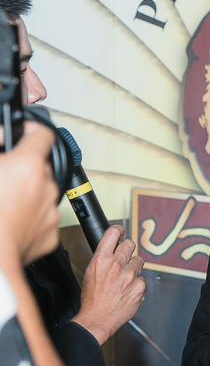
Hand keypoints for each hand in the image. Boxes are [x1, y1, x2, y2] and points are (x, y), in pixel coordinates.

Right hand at [0, 122, 59, 264]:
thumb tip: (3, 135)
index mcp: (28, 166)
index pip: (42, 135)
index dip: (31, 130)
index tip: (23, 131)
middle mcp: (46, 187)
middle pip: (40, 168)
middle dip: (23, 169)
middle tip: (1, 177)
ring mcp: (50, 212)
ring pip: (41, 194)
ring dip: (25, 195)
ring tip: (1, 204)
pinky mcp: (50, 235)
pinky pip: (40, 220)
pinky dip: (28, 219)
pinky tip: (8, 223)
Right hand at [73, 225, 145, 344]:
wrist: (97, 318)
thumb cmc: (92, 298)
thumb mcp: (90, 272)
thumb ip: (103, 259)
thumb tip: (112, 249)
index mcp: (101, 259)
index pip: (113, 233)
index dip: (119, 229)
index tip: (121, 230)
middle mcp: (116, 264)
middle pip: (129, 244)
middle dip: (127, 249)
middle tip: (124, 258)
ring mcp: (130, 275)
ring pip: (138, 261)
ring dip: (133, 267)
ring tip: (124, 278)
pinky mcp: (140, 286)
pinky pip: (142, 278)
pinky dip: (137, 283)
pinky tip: (128, 290)